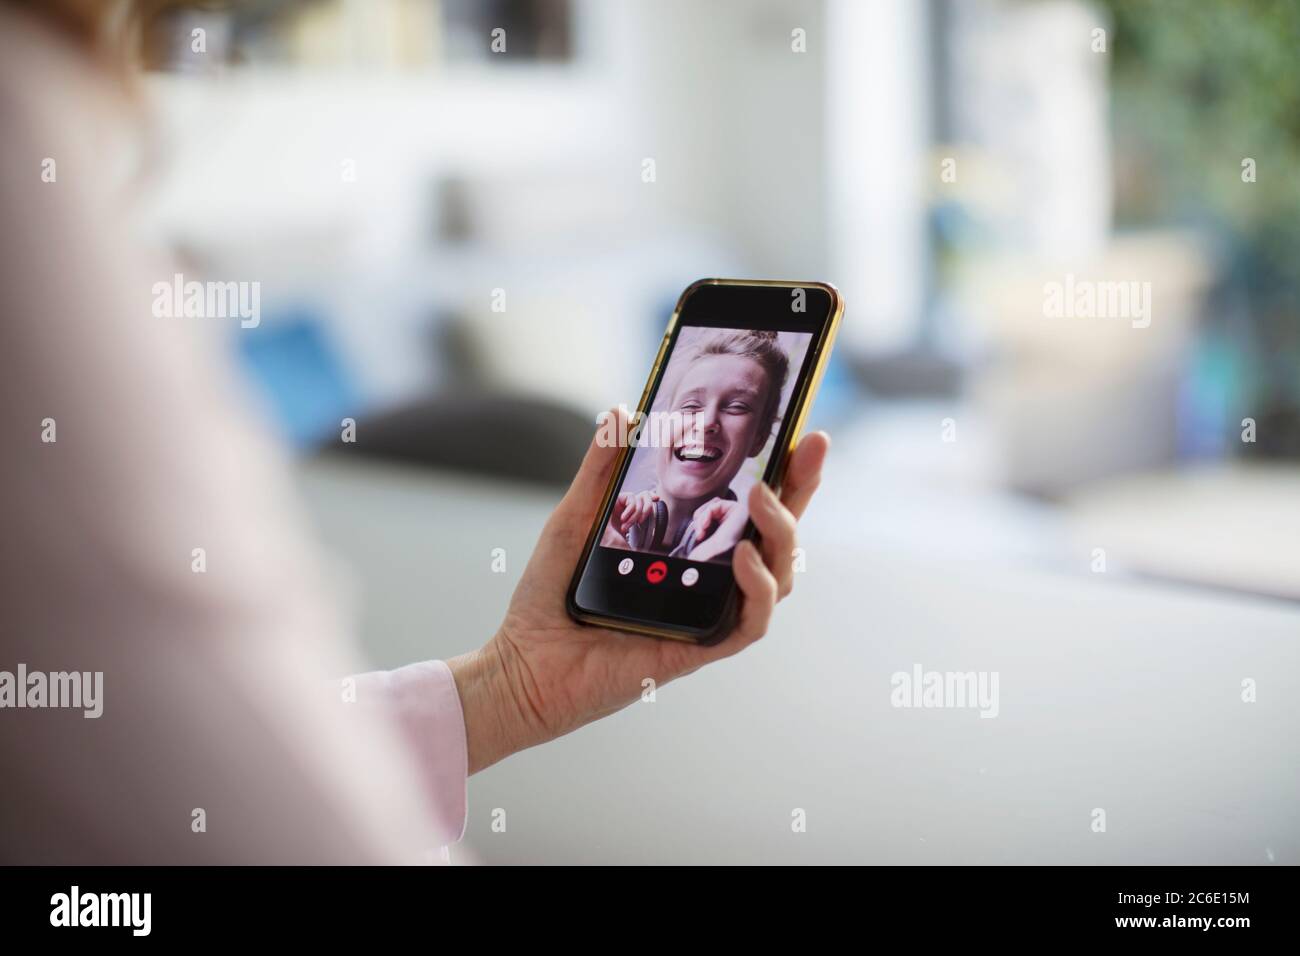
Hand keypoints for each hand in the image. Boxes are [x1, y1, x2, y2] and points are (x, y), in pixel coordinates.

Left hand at [447, 411, 829, 773]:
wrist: (526, 661)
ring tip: (761, 497)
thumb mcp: (576, 518)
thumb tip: (622, 413)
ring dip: (780, 533)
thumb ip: (601, 470)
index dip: (785, 472)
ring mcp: (709, 614)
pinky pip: (750, 622)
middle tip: (809, 448)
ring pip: (778, 577)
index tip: (803, 432)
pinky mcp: (701, 648)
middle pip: (778, 536)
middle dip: (802, 489)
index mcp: (689, 548)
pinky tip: (741, 557)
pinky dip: (756, 588)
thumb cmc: (551, 597)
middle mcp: (709, 581)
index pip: (749, 507)